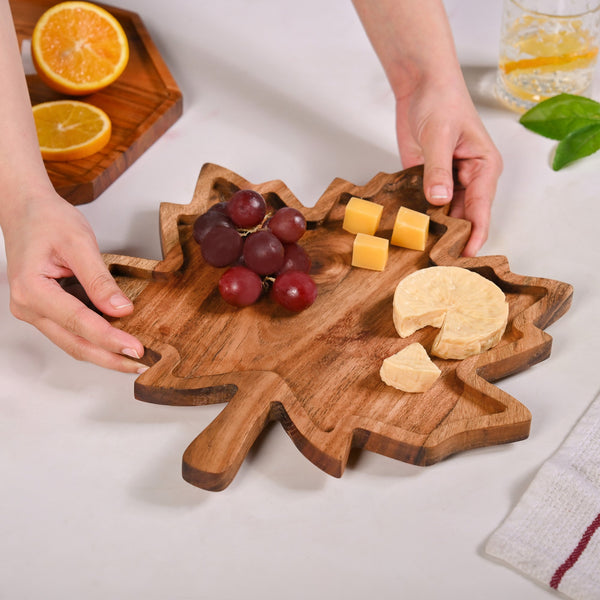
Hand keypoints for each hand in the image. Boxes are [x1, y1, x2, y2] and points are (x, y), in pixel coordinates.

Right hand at [4, 189, 145, 372]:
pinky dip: (96, 339)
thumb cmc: (47, 220)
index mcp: (32, 290)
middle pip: (75, 344)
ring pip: (73, 342)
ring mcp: (35, 311)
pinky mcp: (46, 310)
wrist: (26, 210)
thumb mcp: (79, 243)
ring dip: (104, 353)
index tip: (136, 349)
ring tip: (134, 359)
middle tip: (142, 365)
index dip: (110, 339)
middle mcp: (28, 307)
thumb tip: (121, 309)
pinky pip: (72, 331)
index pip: (79, 323)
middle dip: (110, 358)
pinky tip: (118, 341)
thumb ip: (99, 279)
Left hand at [395, 78, 502, 256]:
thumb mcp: (439, 135)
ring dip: (432, 230)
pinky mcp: (428, 179)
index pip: (481, 209)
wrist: (420, 84)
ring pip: (443, 214)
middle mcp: (469, 178)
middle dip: (451, 238)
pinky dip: (418, 216)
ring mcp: (448, 180)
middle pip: (463, 217)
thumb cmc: (441, 100)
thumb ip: (438, 170)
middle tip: (436, 261)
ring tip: (419, 252)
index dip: (474, 235)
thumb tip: (439, 200)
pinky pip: (425, 203)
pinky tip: (408, 231)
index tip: (465, 257)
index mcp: (484, 168)